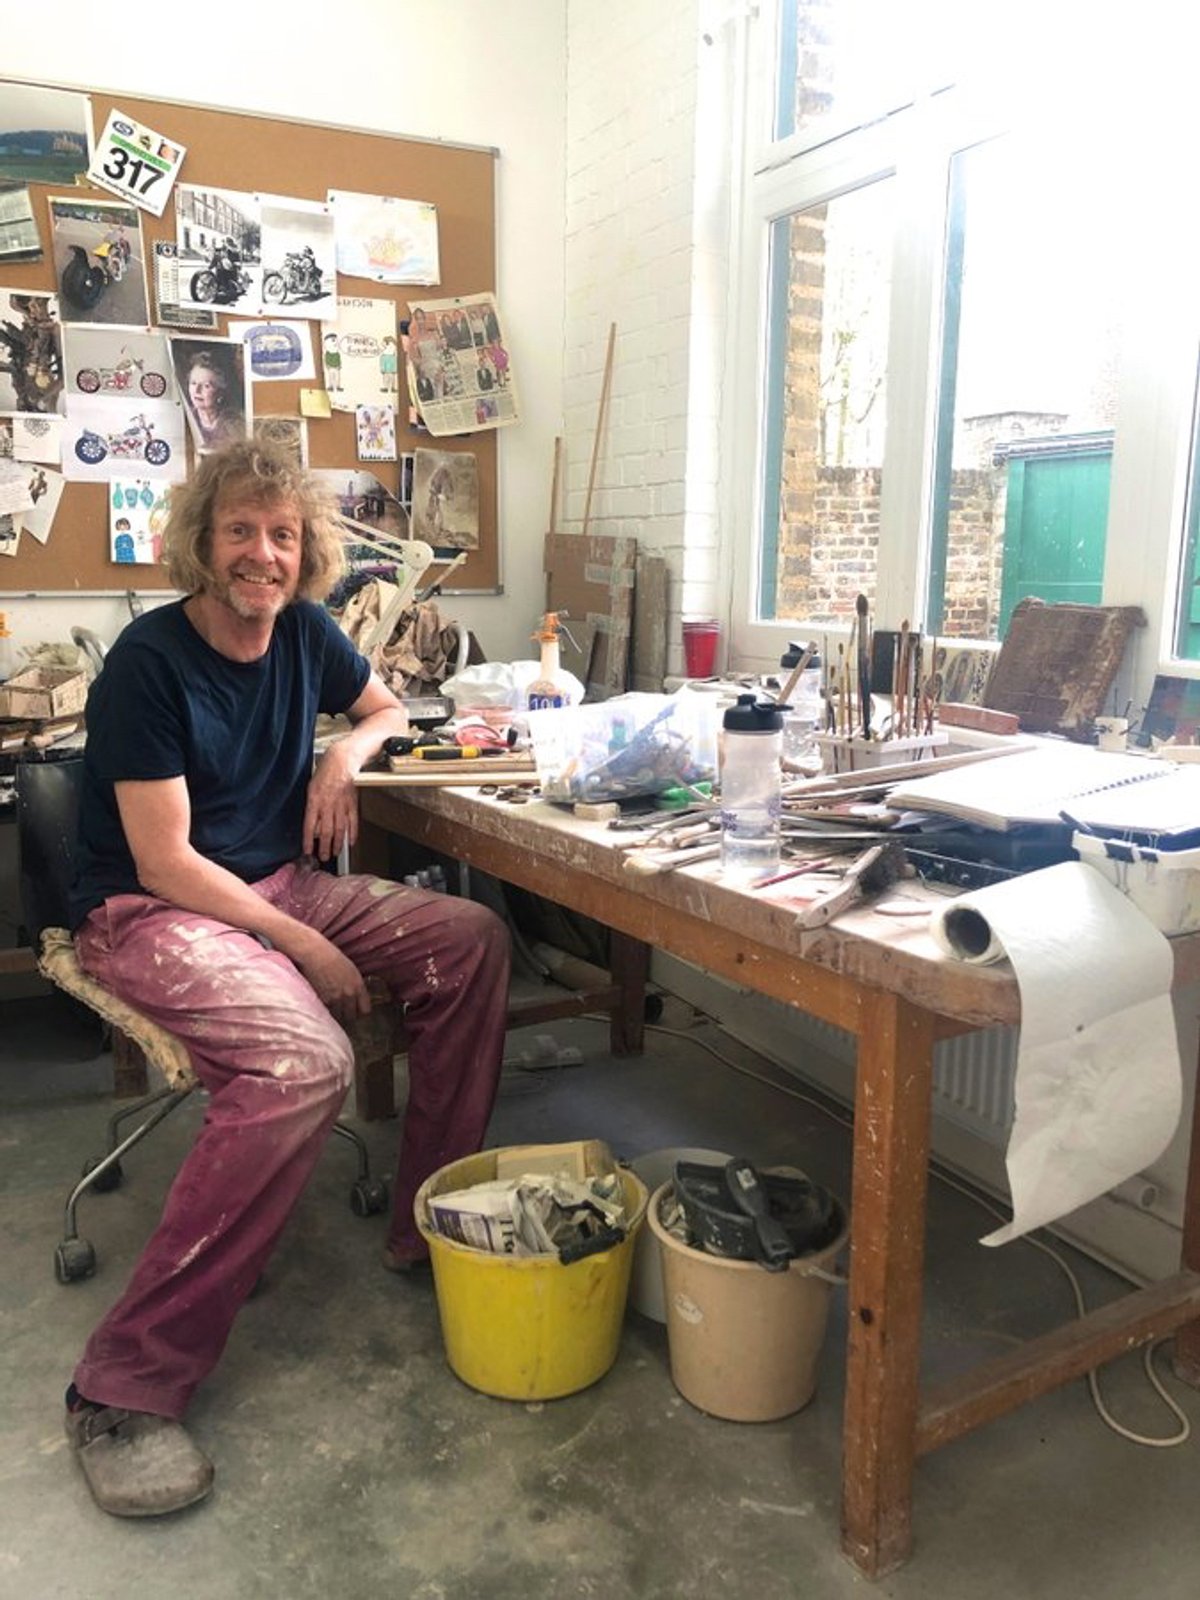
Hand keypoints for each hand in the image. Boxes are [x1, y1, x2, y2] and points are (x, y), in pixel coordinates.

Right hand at [293, 932, 369, 1024]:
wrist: (315, 954)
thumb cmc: (332, 958)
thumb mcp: (351, 971)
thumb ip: (355, 986)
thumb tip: (356, 998)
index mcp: (358, 986)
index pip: (365, 1010)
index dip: (360, 1011)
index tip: (356, 1010)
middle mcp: (349, 994)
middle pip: (351, 1016)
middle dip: (347, 1015)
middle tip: (342, 1011)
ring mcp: (335, 999)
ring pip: (338, 1017)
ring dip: (335, 1014)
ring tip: (331, 1007)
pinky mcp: (321, 1001)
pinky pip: (326, 1013)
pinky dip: (325, 1011)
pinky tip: (322, 1004)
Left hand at [303, 743, 358, 860]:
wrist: (341, 760)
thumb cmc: (324, 772)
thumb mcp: (310, 788)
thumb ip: (312, 808)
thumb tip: (313, 827)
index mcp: (314, 801)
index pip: (309, 825)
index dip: (308, 840)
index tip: (307, 851)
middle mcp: (328, 805)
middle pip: (325, 831)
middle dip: (324, 847)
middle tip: (323, 857)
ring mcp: (341, 805)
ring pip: (339, 829)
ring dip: (337, 843)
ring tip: (335, 853)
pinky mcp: (352, 804)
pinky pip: (352, 822)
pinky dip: (352, 833)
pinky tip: (351, 842)